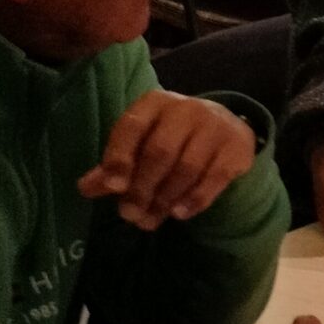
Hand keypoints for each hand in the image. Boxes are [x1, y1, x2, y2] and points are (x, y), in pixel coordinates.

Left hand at [77, 92, 254, 229]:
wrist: (225, 129)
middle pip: (160, 151)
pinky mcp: (236, 147)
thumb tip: (86, 188)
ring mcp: (215, 126)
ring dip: (165, 198)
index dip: (120, 157)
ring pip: (187, 167)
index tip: (112, 188)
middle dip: (142, 187)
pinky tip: (179, 214)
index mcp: (155, 103)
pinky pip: (214, 177)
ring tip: (151, 220)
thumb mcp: (141, 144)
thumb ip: (115, 166)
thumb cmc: (172, 138)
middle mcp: (186, 109)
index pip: (132, 127)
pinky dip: (195, 199)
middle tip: (130, 215)